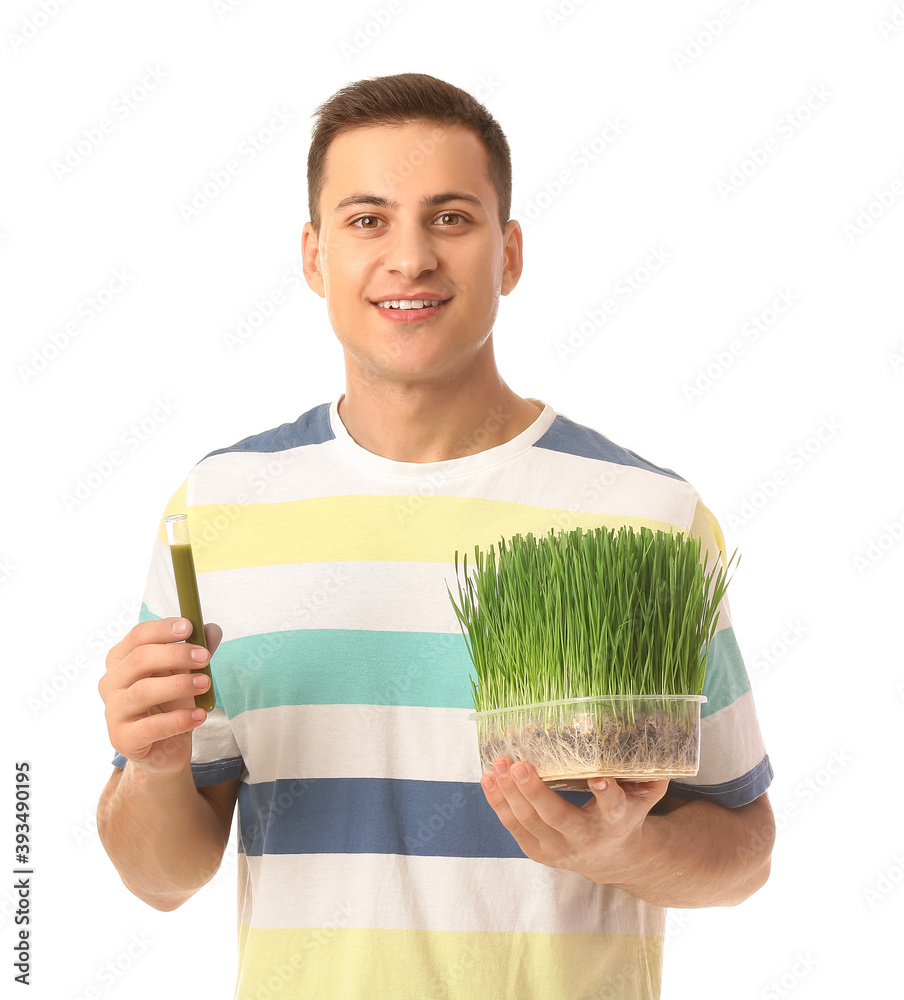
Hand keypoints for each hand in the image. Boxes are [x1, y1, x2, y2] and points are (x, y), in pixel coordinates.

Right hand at [98, 618, 221, 775]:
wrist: (164, 746)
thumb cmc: (170, 702)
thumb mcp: (185, 673)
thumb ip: (197, 652)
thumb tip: (212, 630)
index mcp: (122, 659)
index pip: (138, 636)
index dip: (163, 629)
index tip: (189, 627)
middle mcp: (111, 682)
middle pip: (139, 659)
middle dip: (176, 655)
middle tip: (204, 658)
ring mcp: (113, 711)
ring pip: (143, 691)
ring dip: (179, 685)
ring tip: (205, 684)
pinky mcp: (122, 738)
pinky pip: (151, 726)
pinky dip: (179, 719)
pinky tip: (200, 715)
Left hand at [480, 756, 668, 885]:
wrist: (613, 858)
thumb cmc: (627, 813)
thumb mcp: (645, 795)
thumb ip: (649, 771)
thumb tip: (655, 729)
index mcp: (616, 820)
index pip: (613, 806)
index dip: (606, 793)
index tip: (599, 776)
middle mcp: (586, 838)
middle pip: (558, 817)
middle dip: (535, 792)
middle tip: (518, 765)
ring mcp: (559, 848)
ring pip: (529, 823)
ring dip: (509, 794)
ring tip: (497, 765)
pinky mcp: (540, 852)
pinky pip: (514, 828)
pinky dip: (499, 804)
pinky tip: (488, 780)